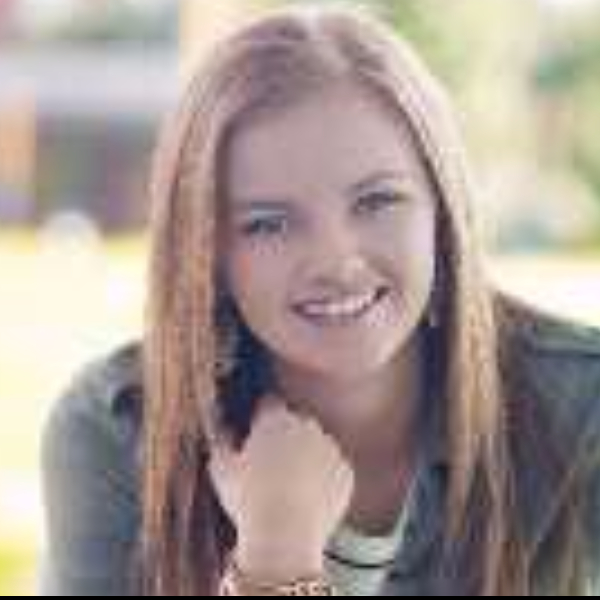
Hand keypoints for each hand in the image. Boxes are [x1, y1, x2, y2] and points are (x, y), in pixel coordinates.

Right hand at [208, 394, 353, 578]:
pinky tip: (308, 497)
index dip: (260, 419)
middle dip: (285, 436)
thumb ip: (219, 436)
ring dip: (306, 456)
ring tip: (289, 486)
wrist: (285, 537)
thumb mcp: (221, 466)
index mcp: (276, 419)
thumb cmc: (248, 499)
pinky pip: (334, 468)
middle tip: (269, 465)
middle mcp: (307, 426)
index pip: (268, 404)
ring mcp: (330, 448)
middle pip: (295, 422)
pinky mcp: (346, 473)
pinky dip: (324, 477)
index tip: (253, 434)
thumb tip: (217, 420)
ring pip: (317, 445)